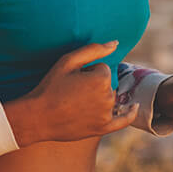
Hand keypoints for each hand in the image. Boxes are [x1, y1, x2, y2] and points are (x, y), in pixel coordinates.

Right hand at [4, 41, 138, 146]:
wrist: (38, 117)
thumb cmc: (51, 86)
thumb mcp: (68, 61)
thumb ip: (94, 49)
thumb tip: (115, 43)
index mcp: (101, 79)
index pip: (102, 69)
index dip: (86, 72)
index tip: (72, 80)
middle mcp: (108, 97)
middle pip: (107, 84)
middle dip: (93, 85)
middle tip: (72, 92)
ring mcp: (107, 114)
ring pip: (109, 98)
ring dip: (98, 98)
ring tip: (76, 103)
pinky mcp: (103, 128)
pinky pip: (123, 120)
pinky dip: (130, 114)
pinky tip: (134, 107)